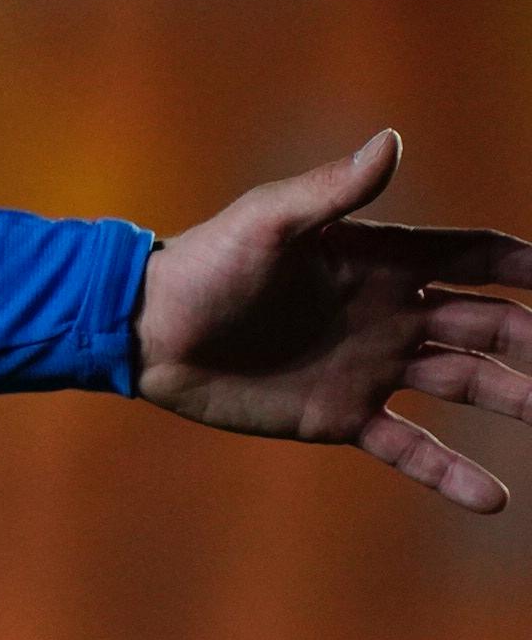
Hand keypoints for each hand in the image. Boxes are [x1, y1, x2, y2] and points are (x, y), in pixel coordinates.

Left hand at [135, 132, 531, 510]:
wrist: (146, 333)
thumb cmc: (203, 266)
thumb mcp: (268, 223)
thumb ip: (332, 190)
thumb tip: (394, 140)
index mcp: (382, 262)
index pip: (476, 260)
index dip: (527, 269)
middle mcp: (391, 314)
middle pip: (489, 326)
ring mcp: (371, 367)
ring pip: (467, 385)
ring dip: (518, 401)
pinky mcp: (342, 416)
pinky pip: (411, 447)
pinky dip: (451, 473)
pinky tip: (493, 499)